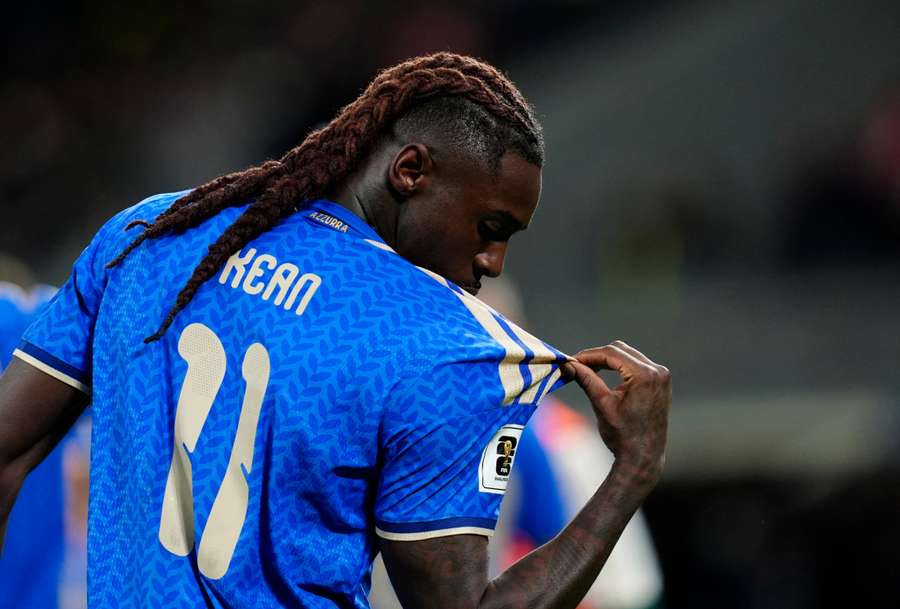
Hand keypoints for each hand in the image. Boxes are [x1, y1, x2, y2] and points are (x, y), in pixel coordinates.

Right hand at [563, 341, 670, 481]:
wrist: (643, 456)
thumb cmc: (622, 435)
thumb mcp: (602, 404)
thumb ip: (586, 379)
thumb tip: (568, 364)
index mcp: (644, 375)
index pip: (611, 353)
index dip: (588, 355)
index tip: (571, 361)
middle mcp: (657, 371)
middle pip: (620, 350)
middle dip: (597, 356)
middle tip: (577, 365)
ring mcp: (662, 376)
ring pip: (628, 355)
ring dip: (608, 360)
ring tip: (588, 369)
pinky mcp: (660, 382)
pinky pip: (637, 364)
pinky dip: (620, 366)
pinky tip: (605, 373)